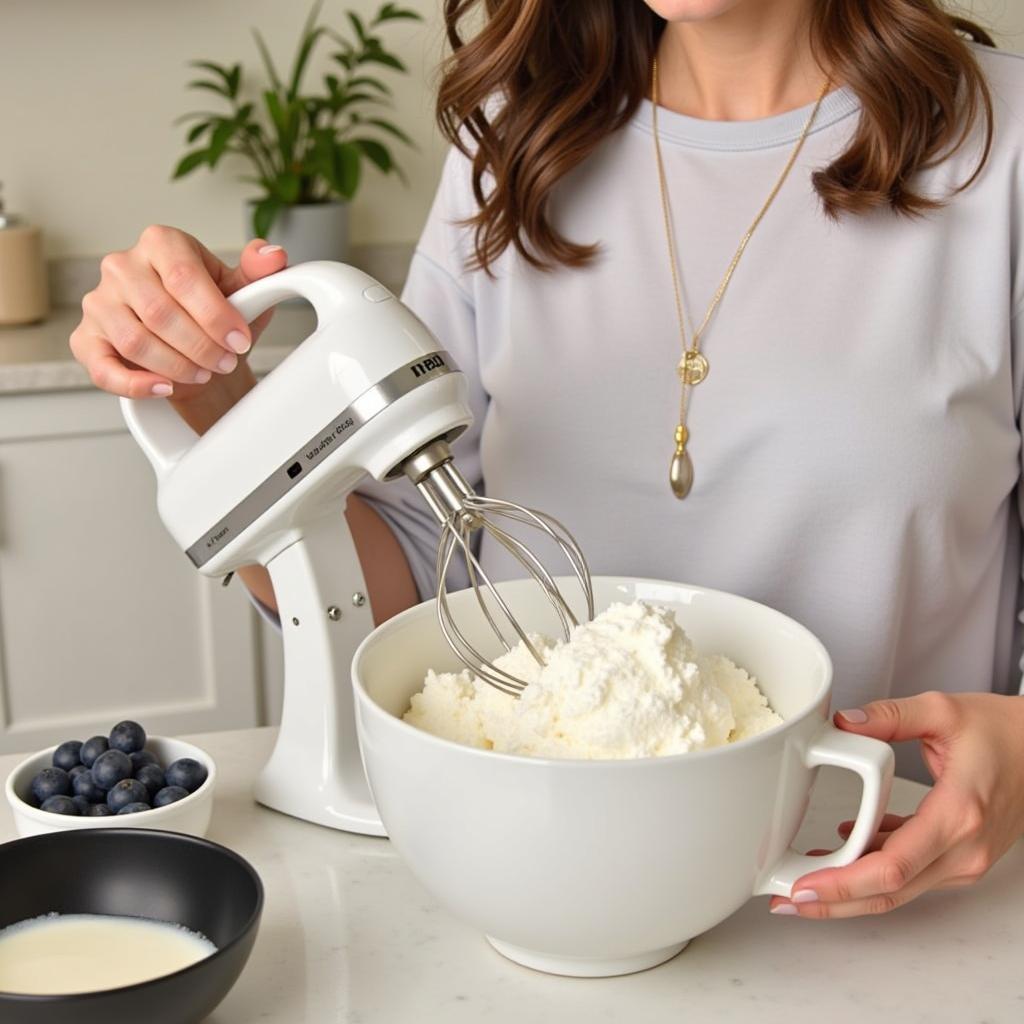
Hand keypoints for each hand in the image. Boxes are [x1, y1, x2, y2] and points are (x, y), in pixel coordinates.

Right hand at [71, 228, 287, 399]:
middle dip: (201, 346)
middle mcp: (122, 266)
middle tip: (225, 363)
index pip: (183, 277)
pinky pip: (104, 368)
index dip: (215, 315)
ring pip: (135, 342)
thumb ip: (258, 272)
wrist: (193, 347)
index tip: (239, 341)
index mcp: (161, 243)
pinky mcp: (86, 339)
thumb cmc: (213, 314)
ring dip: (177, 366)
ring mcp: (99, 302)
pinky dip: (136, 385)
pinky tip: (165, 388)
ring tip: (203, 373)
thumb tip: (273, 256)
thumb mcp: (242, 290)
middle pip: (160, 312)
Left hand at [769, 692, 1023, 918]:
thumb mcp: (942, 710)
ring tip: (802, 881)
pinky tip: (844, 843)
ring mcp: (966, 858)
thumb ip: (889, 716)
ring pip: (899, 889)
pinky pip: (912, 871)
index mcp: (957, 814)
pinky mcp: (963, 855)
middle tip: (786, 900)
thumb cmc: (1004, 731)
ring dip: (850, 889)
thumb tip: (843, 723)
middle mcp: (964, 848)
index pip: (893, 867)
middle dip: (834, 902)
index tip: (804, 887)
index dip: (844, 884)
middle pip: (890, 891)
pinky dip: (874, 867)